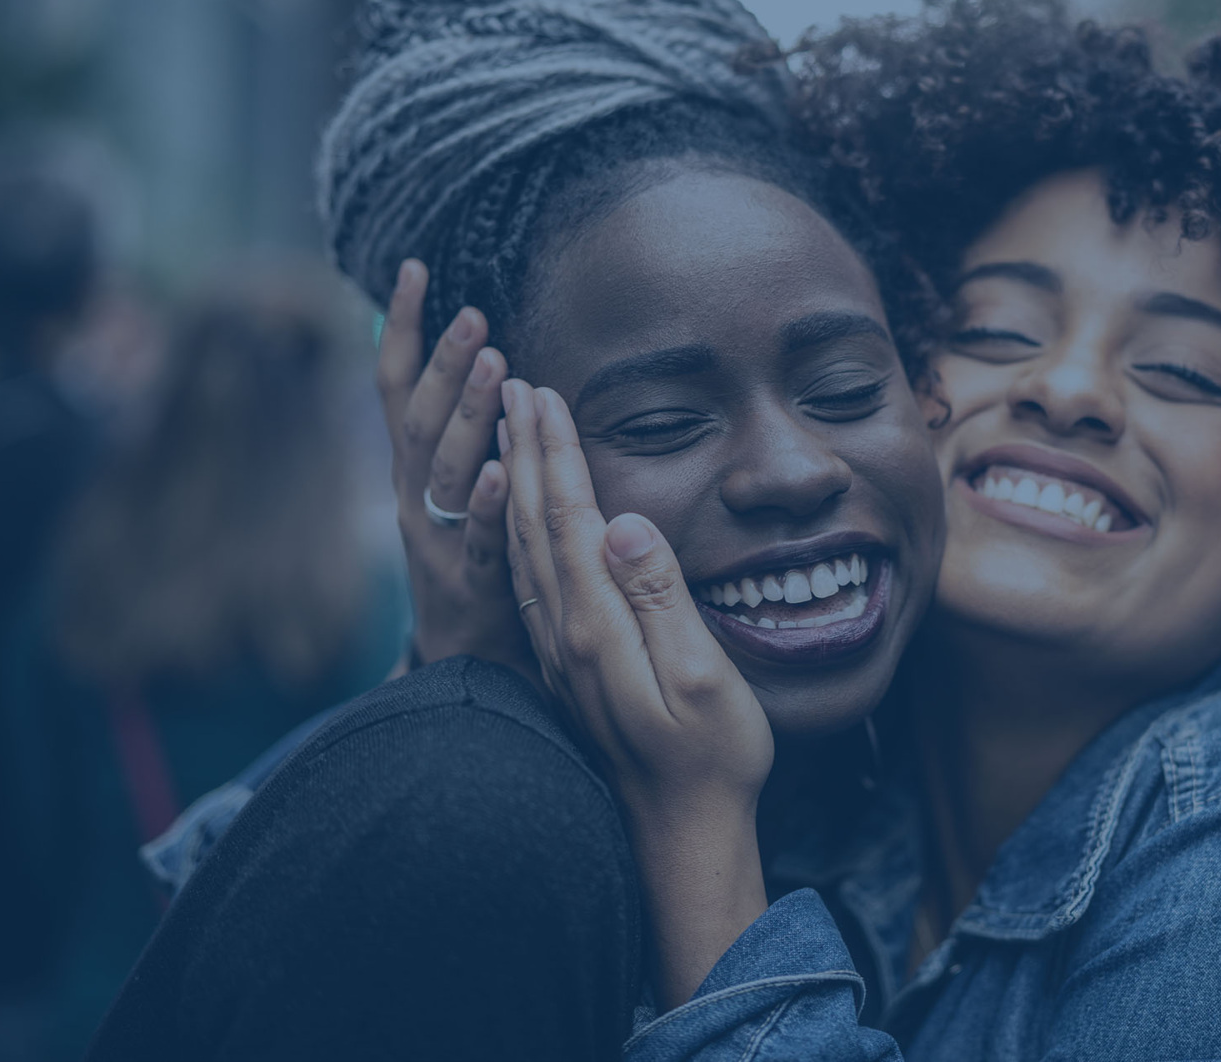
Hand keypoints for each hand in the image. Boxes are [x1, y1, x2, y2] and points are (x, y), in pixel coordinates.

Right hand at [377, 260, 533, 677]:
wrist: (465, 664)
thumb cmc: (472, 559)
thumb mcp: (455, 490)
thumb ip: (461, 431)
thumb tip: (478, 355)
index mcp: (412, 471)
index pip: (396, 388)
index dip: (401, 328)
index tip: (414, 268)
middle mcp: (414, 499)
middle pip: (420, 422)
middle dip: (443, 363)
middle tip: (474, 313)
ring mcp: (437, 543)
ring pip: (447, 471)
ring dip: (469, 414)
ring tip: (495, 363)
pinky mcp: (472, 585)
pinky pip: (479, 539)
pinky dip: (489, 503)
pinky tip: (507, 470)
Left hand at [500, 379, 772, 1004]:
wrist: (679, 836)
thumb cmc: (711, 758)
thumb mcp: (703, 676)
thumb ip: (661, 597)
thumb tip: (624, 522)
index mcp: (598, 625)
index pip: (570, 516)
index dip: (557, 451)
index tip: (545, 391)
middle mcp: (565, 633)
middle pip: (535, 522)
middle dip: (525, 448)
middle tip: (513, 384)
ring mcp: (560, 653)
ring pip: (524, 549)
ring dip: (515, 482)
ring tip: (508, 431)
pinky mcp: (566, 668)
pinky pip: (530, 580)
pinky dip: (520, 530)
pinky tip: (522, 516)